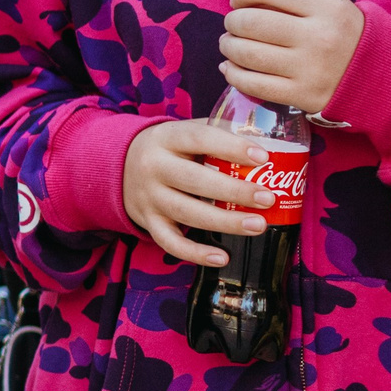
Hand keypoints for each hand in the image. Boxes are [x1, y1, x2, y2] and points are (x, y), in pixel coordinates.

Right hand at [122, 119, 275, 267]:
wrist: (120, 165)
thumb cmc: (169, 149)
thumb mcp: (183, 132)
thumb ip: (217, 135)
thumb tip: (271, 145)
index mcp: (166, 138)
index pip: (199, 138)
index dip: (231, 147)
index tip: (263, 158)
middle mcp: (153, 166)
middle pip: (194, 180)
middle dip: (235, 190)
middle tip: (269, 198)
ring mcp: (149, 197)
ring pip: (187, 213)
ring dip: (225, 221)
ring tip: (258, 225)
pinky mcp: (148, 221)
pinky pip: (170, 242)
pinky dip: (195, 253)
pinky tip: (223, 257)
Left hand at [222, 0, 363, 114]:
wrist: (385, 78)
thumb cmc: (347, 37)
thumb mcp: (331, 9)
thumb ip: (293, 2)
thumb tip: (242, 3)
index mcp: (329, 8)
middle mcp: (320, 37)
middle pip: (252, 22)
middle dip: (233, 22)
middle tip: (232, 25)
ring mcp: (310, 69)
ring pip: (247, 53)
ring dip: (228, 46)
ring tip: (229, 44)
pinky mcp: (302, 96)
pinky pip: (253, 84)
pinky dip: (233, 74)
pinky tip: (230, 68)